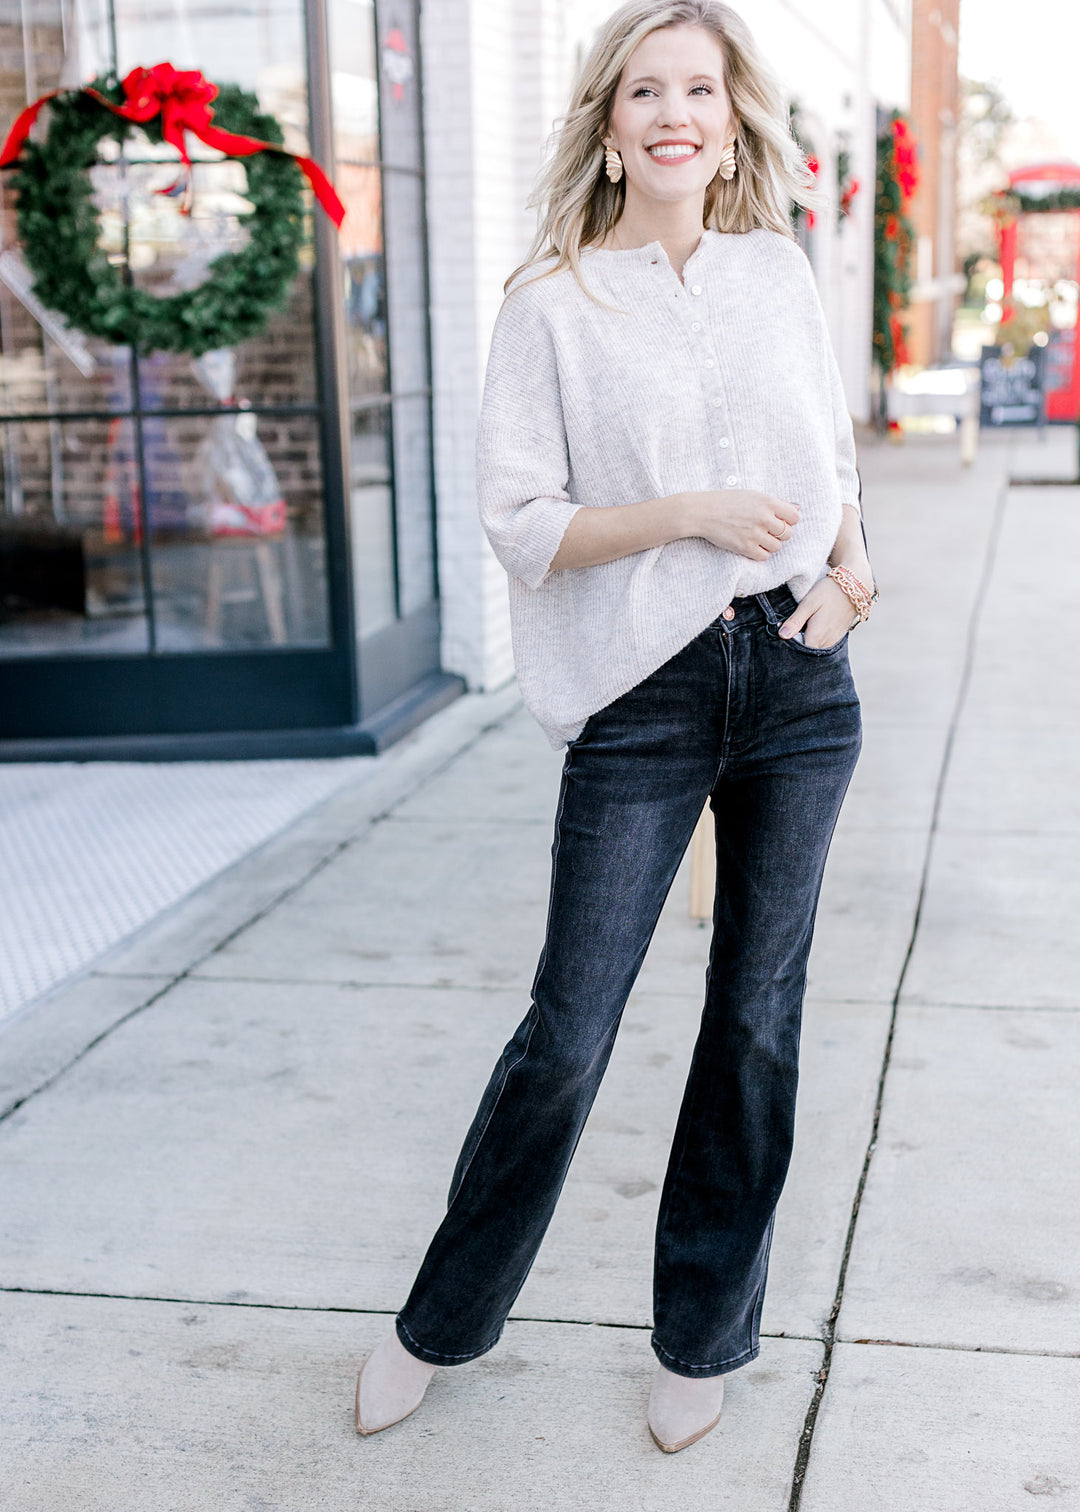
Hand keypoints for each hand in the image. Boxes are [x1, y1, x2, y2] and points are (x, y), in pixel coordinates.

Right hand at [681, 489, 799, 561]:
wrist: (703, 512)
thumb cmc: (727, 501)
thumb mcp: (753, 495)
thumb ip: (775, 503)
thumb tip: (797, 509)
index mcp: (768, 502)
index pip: (794, 517)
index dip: (788, 520)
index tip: (779, 521)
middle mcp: (764, 518)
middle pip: (787, 534)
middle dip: (779, 534)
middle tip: (765, 530)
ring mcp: (755, 534)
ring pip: (777, 547)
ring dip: (769, 544)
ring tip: (756, 537)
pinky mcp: (745, 547)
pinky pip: (764, 556)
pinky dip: (759, 553)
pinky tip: (750, 545)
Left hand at [779, 576, 856, 647]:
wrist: (854, 586)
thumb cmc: (829, 592)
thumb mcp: (809, 603)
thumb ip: (796, 621)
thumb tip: (782, 635)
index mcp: (816, 636)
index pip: (798, 652)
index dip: (790, 645)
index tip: (785, 632)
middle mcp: (826, 642)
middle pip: (807, 651)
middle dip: (798, 643)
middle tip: (793, 628)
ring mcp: (834, 640)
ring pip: (815, 648)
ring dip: (807, 640)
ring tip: (803, 626)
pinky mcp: (839, 636)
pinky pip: (824, 644)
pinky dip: (817, 638)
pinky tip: (813, 626)